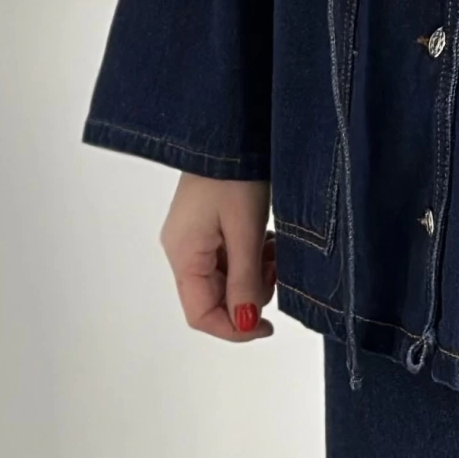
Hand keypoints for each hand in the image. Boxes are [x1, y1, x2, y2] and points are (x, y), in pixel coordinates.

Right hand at [162, 173, 276, 342]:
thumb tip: (246, 323)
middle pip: (213, 298)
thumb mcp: (246, 231)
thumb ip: (245, 280)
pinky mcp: (206, 225)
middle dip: (249, 295)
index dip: (234, 329)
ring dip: (253, 275)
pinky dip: (250, 257)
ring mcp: (193, 237)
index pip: (200, 314)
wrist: (231, 128)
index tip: (268, 327)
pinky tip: (267, 240)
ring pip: (224, 278)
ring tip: (273, 251)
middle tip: (276, 272)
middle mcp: (182, 250)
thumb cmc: (235, 174)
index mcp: (184, 255)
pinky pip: (227, 257)